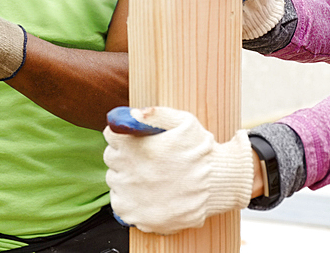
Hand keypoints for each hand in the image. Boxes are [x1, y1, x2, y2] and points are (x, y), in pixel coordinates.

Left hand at [103, 106, 253, 234]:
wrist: (218, 185)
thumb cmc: (201, 152)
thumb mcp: (185, 122)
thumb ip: (156, 114)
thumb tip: (133, 113)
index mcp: (136, 147)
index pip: (111, 136)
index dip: (124, 135)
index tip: (135, 139)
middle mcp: (128, 172)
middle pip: (111, 159)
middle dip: (125, 155)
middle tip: (146, 158)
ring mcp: (131, 197)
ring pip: (115, 181)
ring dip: (127, 177)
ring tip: (151, 176)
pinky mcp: (136, 216)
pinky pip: (121, 204)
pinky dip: (130, 198)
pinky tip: (149, 192)